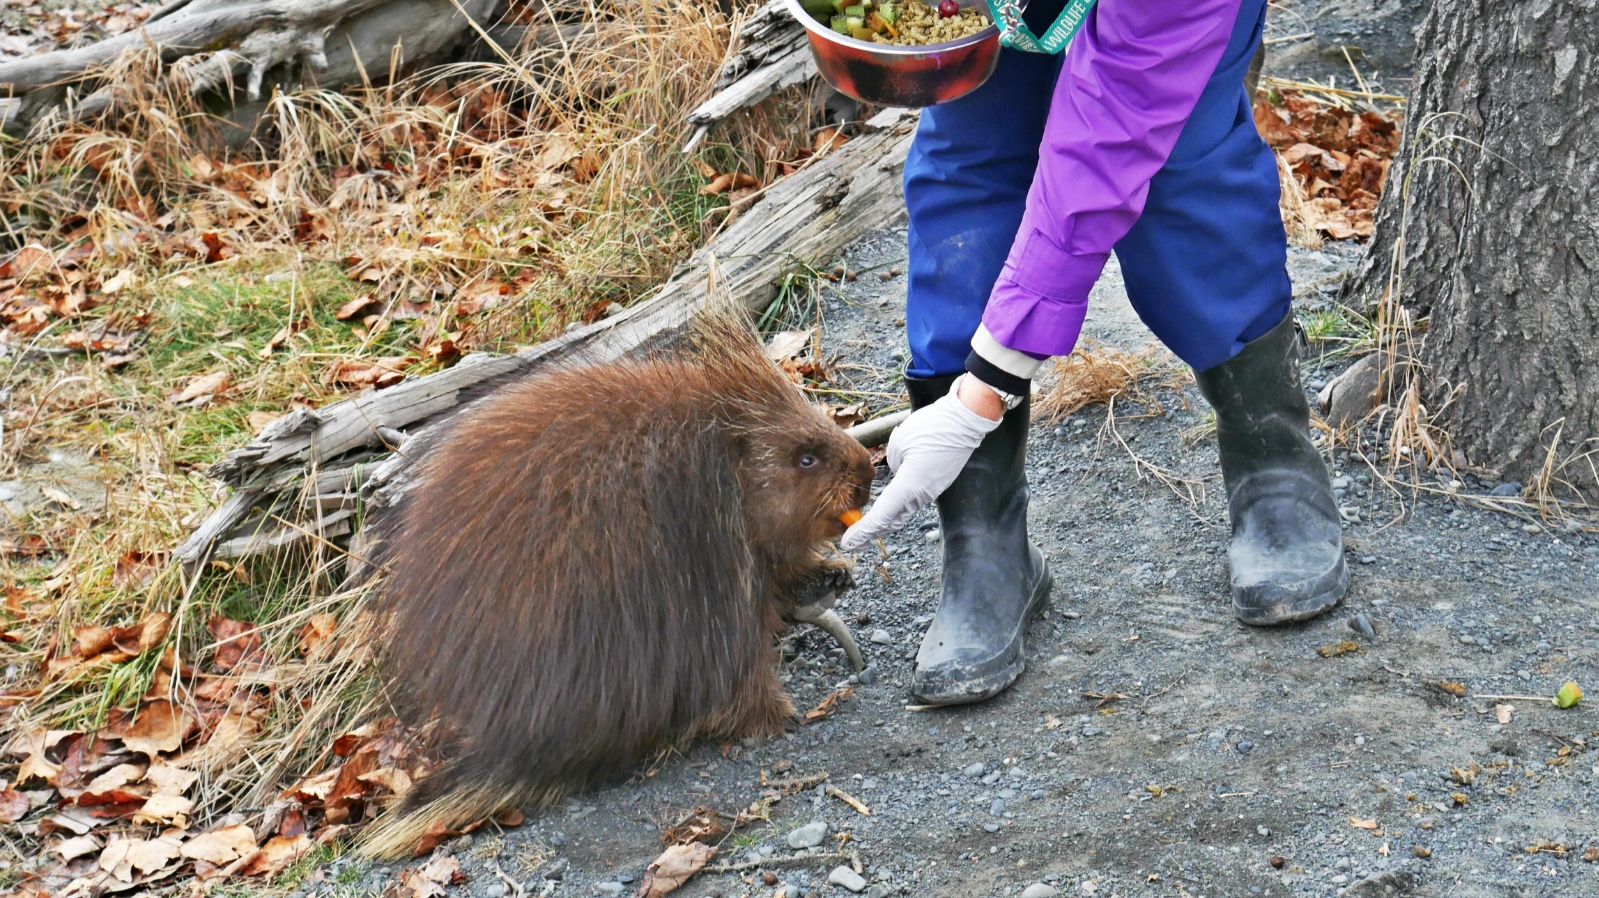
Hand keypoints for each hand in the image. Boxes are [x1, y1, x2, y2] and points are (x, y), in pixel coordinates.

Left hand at [839, 376, 1002, 550]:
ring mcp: (930, 491)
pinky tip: (887, 510)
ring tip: (866, 532)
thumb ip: (891, 464)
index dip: (863, 532)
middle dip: (871, 534)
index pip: (881, 516)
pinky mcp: (935, 484)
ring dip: (884, 523)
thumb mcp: (899, 444)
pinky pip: (911, 502)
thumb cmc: (932, 428)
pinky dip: (896, 510)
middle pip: (891, 521)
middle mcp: (920, 495)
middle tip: (852, 543)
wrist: (965, 422)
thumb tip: (896, 472)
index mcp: (909, 487)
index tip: (848, 543)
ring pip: (902, 513)